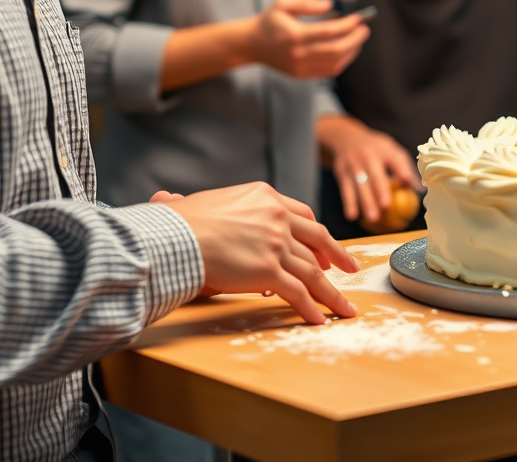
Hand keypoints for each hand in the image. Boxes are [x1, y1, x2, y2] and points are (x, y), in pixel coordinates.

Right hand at [160, 181, 359, 323]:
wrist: (175, 237)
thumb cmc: (179, 222)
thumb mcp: (201, 203)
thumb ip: (202, 207)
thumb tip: (168, 198)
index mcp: (266, 197)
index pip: (303, 215)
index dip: (317, 234)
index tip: (325, 246)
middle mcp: (277, 217)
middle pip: (317, 240)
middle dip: (336, 257)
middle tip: (349, 269)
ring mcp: (276, 243)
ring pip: (313, 271)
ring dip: (331, 293)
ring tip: (345, 307)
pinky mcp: (268, 269)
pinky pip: (297, 292)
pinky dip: (310, 308)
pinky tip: (319, 319)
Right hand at [248, 0, 369, 78]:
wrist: (251, 44)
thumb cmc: (270, 21)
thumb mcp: (283, 3)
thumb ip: (306, 2)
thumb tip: (329, 5)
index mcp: (294, 35)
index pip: (328, 32)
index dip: (347, 25)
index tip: (358, 18)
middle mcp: (298, 54)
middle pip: (335, 50)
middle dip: (355, 40)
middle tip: (364, 29)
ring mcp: (300, 67)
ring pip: (335, 64)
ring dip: (351, 51)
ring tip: (358, 38)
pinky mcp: (301, 75)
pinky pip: (328, 71)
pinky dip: (342, 61)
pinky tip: (347, 50)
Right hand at [317, 114, 422, 222]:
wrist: (345, 137)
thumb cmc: (376, 149)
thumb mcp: (390, 150)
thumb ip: (404, 167)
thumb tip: (421, 190)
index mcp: (385, 150)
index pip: (395, 159)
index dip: (401, 169)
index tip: (407, 182)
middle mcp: (369, 155)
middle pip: (375, 174)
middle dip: (380, 190)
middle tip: (386, 206)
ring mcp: (354, 163)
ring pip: (360, 185)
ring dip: (366, 202)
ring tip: (373, 218)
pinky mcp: (341, 172)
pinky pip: (345, 189)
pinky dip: (348, 203)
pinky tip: (352, 216)